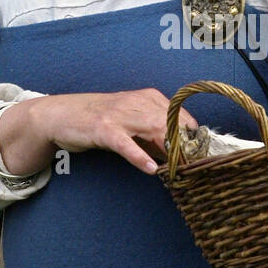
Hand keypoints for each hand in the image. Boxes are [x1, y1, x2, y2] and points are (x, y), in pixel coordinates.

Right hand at [0, 88, 198, 177]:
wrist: (61, 114)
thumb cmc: (99, 120)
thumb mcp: (131, 122)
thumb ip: (154, 135)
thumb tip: (179, 155)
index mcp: (148, 98)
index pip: (181, 117)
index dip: (195, 137)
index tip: (206, 155)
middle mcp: (137, 102)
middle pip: (172, 124)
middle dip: (188, 146)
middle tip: (199, 167)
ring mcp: (120, 115)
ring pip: (154, 131)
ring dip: (170, 152)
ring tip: (183, 169)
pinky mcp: (103, 129)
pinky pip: (126, 144)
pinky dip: (139, 156)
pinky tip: (150, 169)